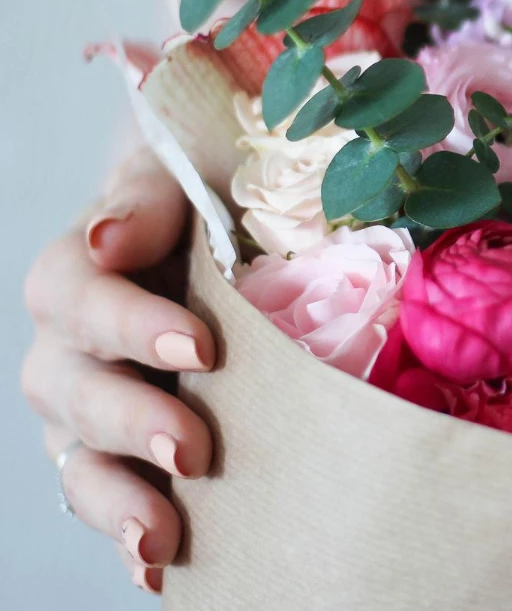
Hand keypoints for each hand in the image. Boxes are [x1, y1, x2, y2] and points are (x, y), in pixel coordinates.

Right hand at [20, 147, 214, 595]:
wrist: (209, 232)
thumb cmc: (200, 196)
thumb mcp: (178, 177)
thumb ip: (145, 200)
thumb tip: (106, 238)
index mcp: (77, 272)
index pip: (76, 296)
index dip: (128, 324)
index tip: (199, 345)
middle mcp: (66, 346)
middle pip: (71, 390)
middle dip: (130, 421)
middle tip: (191, 447)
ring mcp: (86, 408)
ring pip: (77, 458)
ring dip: (115, 501)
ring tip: (159, 538)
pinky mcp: (116, 453)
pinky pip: (106, 497)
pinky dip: (126, 532)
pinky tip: (156, 570)